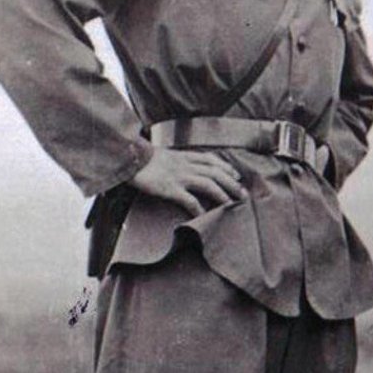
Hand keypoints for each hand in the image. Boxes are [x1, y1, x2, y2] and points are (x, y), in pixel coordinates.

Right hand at [130, 147, 246, 216]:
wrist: (128, 157)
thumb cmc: (142, 158)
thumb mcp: (164, 155)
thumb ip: (176, 161)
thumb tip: (181, 169)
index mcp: (185, 156)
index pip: (212, 160)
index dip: (226, 168)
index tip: (236, 175)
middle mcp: (186, 165)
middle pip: (216, 173)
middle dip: (232, 183)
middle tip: (243, 195)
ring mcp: (179, 176)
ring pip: (208, 184)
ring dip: (223, 195)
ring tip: (232, 205)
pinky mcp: (170, 188)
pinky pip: (190, 200)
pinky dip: (199, 209)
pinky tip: (204, 218)